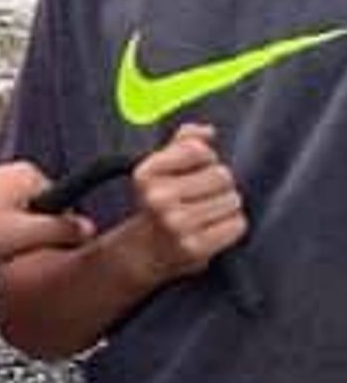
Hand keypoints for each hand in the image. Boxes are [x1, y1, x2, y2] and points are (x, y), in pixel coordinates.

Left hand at [0, 160, 94, 263]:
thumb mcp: (27, 233)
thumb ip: (63, 230)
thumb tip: (90, 228)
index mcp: (28, 174)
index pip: (66, 206)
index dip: (60, 232)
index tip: (49, 248)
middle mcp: (10, 175)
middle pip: (43, 216)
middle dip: (34, 238)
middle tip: (17, 250)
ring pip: (20, 225)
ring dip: (13, 243)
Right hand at [126, 123, 247, 282]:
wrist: (145, 250)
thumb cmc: (160, 203)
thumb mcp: (160, 169)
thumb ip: (182, 143)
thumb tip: (208, 131)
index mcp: (146, 174)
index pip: (198, 150)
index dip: (206, 158)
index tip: (195, 170)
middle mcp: (158, 198)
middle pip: (222, 175)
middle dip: (220, 184)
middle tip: (204, 196)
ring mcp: (176, 224)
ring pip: (232, 200)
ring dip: (227, 206)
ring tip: (208, 213)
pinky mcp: (195, 247)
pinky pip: (237, 225)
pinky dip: (232, 226)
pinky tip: (214, 229)